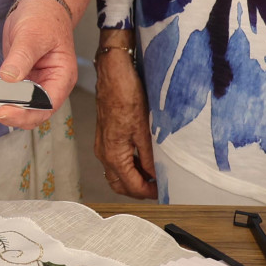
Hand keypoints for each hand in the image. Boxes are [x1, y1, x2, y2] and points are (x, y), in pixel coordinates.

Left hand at [0, 0, 74, 128]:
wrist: (39, 4)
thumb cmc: (45, 17)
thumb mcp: (33, 34)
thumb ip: (21, 57)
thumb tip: (9, 77)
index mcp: (62, 77)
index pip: (46, 105)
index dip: (25, 113)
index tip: (4, 110)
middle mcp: (51, 84)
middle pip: (34, 113)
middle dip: (12, 115)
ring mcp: (36, 83)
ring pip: (22, 108)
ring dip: (4, 109)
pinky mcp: (23, 79)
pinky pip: (12, 96)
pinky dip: (0, 99)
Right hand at [93, 38, 155, 197]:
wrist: (112, 72)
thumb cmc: (126, 94)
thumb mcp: (144, 128)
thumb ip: (149, 156)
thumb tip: (157, 176)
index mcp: (113, 153)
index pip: (131, 186)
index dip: (148, 193)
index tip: (164, 193)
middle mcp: (103, 152)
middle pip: (119, 184)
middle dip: (138, 190)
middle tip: (158, 187)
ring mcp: (102, 144)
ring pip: (116, 173)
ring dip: (133, 178)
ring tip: (153, 173)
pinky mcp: (104, 135)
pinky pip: (114, 160)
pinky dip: (128, 166)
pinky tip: (143, 158)